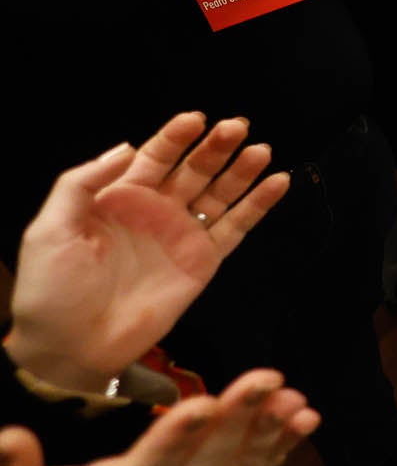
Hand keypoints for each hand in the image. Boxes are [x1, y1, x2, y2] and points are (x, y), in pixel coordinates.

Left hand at [7, 115, 288, 392]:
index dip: (175, 137)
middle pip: (194, 170)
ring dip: (242, 171)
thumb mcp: (50, 229)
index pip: (155, 157)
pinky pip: (236, 229)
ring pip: (221, 194)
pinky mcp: (204, 262)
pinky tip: (277, 182)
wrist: (69, 346)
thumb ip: (81, 184)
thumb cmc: (52, 288)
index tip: (195, 119)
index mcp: (120, 198)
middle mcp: (156, 211)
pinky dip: (258, 206)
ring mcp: (183, 236)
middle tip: (237, 127)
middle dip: (216, 147)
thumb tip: (128, 147)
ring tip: (261, 150)